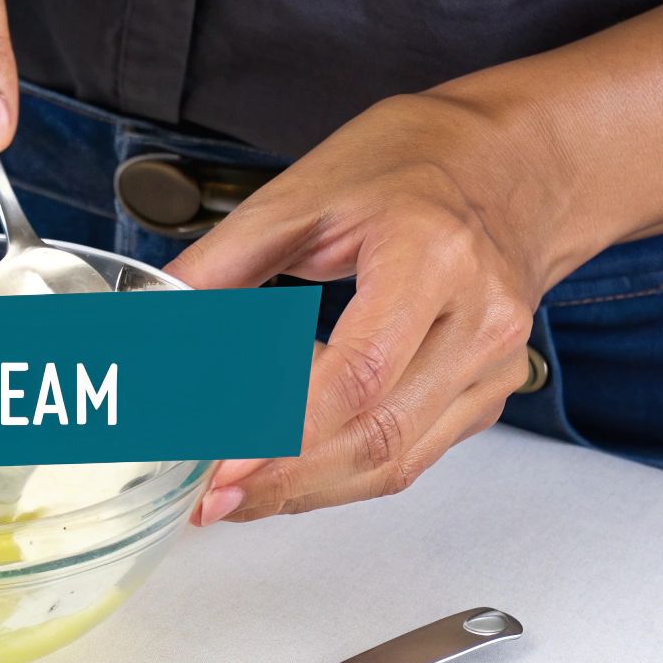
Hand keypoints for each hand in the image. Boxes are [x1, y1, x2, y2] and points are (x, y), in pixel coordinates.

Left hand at [165, 93, 572, 523]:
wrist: (512, 162)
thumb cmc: (411, 166)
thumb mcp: (304, 194)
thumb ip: (222, 264)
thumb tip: (150, 320)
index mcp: (433, 256)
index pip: (359, 374)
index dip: (284, 434)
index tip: (220, 468)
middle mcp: (480, 318)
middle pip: (378, 435)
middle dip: (283, 481)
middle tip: (208, 500)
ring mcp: (493, 363)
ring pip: (397, 462)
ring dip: (307, 491)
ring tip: (233, 499)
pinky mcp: (486, 392)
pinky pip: (412, 456)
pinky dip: (342, 475)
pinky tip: (286, 472)